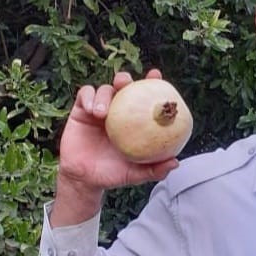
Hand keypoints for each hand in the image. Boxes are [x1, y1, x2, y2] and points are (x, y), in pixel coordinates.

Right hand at [50, 69, 179, 226]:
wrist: (85, 180)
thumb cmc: (113, 175)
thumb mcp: (135, 174)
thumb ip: (154, 169)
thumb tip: (175, 163)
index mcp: (133, 120)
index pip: (143, 97)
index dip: (151, 83)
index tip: (156, 75)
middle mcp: (117, 111)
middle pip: (122, 86)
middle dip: (125, 79)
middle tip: (126, 83)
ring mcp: (98, 109)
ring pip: (103, 90)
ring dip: (103, 96)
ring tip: (102, 113)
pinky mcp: (80, 111)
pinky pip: (84, 96)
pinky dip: (88, 98)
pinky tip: (91, 110)